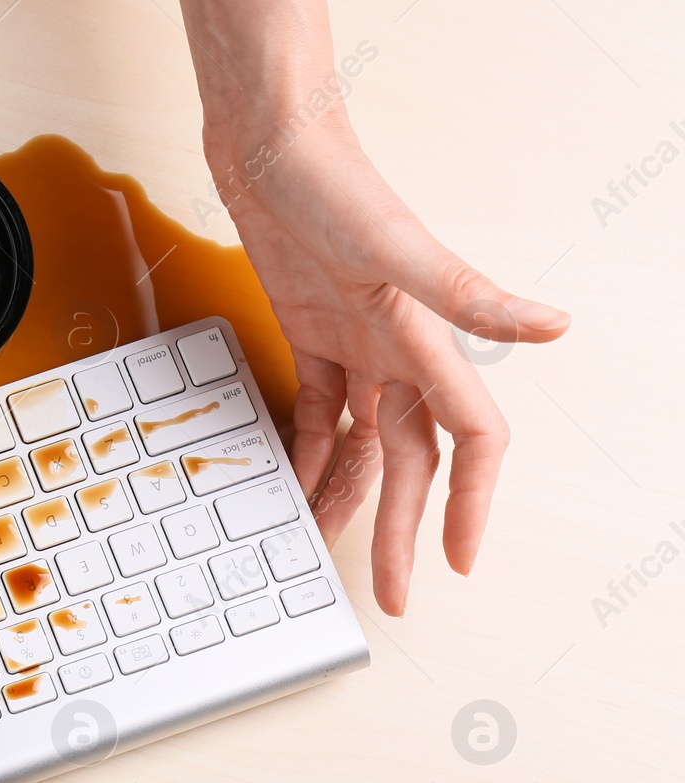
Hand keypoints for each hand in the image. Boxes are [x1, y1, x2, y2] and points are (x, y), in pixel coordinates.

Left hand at [206, 113, 568, 614]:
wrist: (272, 149)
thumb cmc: (335, 185)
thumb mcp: (398, 247)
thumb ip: (468, 294)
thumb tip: (554, 325)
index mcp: (426, 339)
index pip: (471, 435)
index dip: (474, 499)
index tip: (461, 557)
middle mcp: (398, 351)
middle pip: (409, 460)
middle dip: (402, 527)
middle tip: (391, 590)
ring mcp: (355, 346)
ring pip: (361, 445)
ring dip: (350, 497)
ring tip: (331, 549)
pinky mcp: (312, 337)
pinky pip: (317, 414)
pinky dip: (308, 454)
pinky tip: (295, 488)